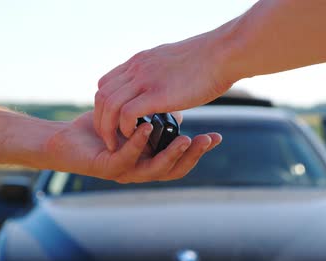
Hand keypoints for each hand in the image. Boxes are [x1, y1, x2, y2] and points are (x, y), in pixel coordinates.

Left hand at [44, 111, 221, 182]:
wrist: (67, 141)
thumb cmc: (101, 131)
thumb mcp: (134, 120)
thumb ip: (155, 117)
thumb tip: (177, 111)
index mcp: (150, 161)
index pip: (181, 160)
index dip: (200, 151)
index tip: (217, 137)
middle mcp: (141, 171)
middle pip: (174, 169)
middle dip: (193, 155)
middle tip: (208, 140)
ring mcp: (125, 172)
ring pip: (155, 169)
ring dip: (171, 154)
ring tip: (186, 139)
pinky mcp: (107, 168)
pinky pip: (126, 157)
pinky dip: (138, 143)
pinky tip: (147, 127)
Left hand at [93, 33, 234, 150]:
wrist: (224, 53)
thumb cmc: (209, 59)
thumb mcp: (174, 61)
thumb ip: (162, 72)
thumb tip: (167, 81)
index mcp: (140, 61)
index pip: (106, 83)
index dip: (105, 105)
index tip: (113, 121)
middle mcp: (137, 68)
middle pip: (101, 95)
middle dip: (101, 120)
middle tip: (109, 138)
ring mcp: (145, 80)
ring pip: (108, 105)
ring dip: (108, 128)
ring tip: (116, 143)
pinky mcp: (156, 94)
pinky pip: (126, 113)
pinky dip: (125, 128)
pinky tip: (134, 135)